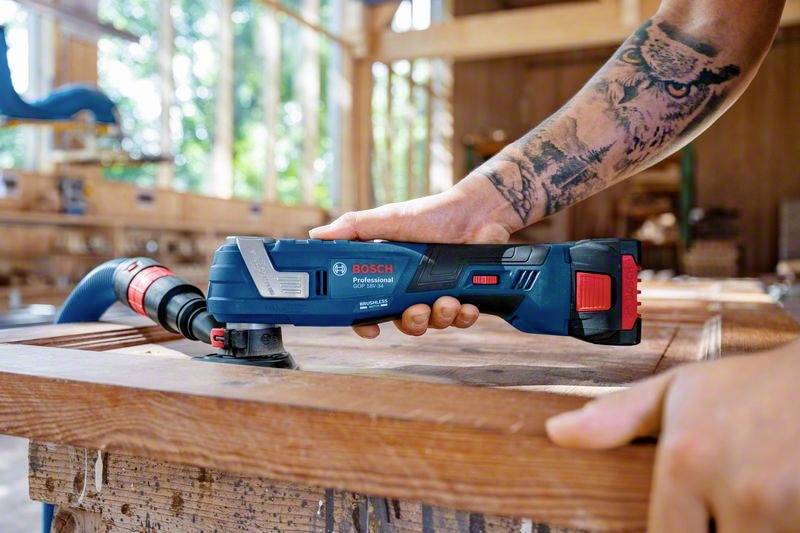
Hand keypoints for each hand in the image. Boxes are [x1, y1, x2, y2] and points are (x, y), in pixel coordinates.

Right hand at [309, 175, 517, 337]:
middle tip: (418, 310)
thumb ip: (355, 228)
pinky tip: (466, 304)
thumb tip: (317, 236)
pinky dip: (463, 316)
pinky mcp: (463, 296)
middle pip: (404, 322)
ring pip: (433, 324)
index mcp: (391, 273)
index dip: (366, 321)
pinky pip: (460, 319)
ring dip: (439, 318)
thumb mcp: (389, 219)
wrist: (478, 213)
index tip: (370, 330)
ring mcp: (438, 293)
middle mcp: (412, 287)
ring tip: (447, 301)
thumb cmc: (433, 214)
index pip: (370, 305)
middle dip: (411, 322)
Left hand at [546, 342, 799, 531]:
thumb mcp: (678, 390)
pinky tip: (770, 503)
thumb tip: (557, 432)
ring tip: (745, 496)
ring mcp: (784, 509)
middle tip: (710, 505)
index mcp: (688, 462)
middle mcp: (738, 492)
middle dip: (711, 530)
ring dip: (745, 529)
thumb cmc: (750, 386)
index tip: (678, 521)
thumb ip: (616, 417)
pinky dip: (773, 525)